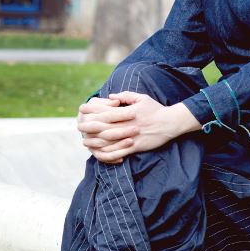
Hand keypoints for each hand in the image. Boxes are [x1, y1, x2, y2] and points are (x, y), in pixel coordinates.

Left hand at [79, 92, 199, 163]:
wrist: (170, 123)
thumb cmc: (155, 109)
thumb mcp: (141, 98)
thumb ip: (125, 96)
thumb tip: (110, 97)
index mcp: (127, 112)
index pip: (105, 111)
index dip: (92, 111)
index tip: (82, 110)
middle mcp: (127, 125)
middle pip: (103, 126)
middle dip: (89, 127)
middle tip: (79, 127)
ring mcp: (131, 137)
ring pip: (109, 141)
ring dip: (95, 142)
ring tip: (86, 142)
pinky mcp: (136, 146)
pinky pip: (119, 152)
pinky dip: (108, 154)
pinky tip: (100, 154)